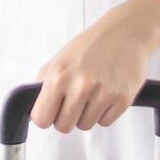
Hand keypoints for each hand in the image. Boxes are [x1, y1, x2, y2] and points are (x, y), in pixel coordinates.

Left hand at [31, 9, 157, 132]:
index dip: (45, 116)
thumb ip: (44, 84)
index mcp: (59, 76)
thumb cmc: (91, 45)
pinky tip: (105, 93)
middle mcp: (80, 86)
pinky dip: (104, 112)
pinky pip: (105, 122)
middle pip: (64, 127)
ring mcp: (102, 94)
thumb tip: (35, 108)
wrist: (124, 33)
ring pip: (85, 126)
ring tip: (91, 92)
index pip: (42, 118)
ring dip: (86, 114)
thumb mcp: (59, 60)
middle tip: (73, 101)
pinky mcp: (122, 99)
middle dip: (66, 117)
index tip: (51, 111)